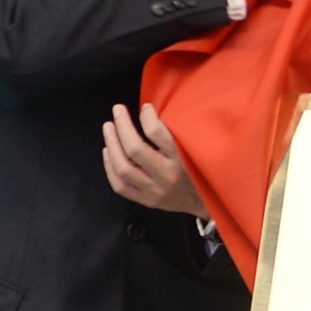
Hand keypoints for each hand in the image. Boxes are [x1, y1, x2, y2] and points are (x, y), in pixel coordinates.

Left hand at [101, 101, 208, 216]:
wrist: (202, 202)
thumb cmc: (198, 171)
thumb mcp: (193, 150)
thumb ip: (174, 134)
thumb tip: (150, 111)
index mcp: (181, 159)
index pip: (158, 133)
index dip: (147, 116)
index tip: (145, 108)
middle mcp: (166, 175)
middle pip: (135, 149)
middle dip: (122, 126)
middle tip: (117, 110)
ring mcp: (153, 190)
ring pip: (123, 168)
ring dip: (111, 145)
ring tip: (108, 128)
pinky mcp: (145, 200)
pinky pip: (120, 186)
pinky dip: (109, 167)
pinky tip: (108, 152)